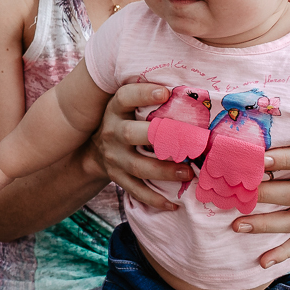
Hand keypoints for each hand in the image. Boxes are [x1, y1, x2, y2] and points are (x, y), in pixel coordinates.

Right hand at [91, 83, 190, 210]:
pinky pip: (135, 190)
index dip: (143, 94)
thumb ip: (149, 96)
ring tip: (188, 173)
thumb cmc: (127, 120)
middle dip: (159, 137)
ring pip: (136, 166)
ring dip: (163, 170)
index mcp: (115, 108)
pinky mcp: (117, 178)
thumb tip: (193, 86)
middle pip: (130, 133)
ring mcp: (113, 157)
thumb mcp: (128, 105)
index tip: (165, 92)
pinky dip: (154, 199)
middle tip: (190, 140)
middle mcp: (111, 131)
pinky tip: (173, 204)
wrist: (96, 150)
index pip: (125, 97)